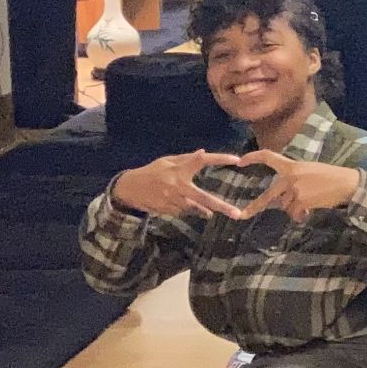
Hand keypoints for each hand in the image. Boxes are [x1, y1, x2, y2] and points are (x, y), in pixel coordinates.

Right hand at [109, 150, 252, 219]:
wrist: (129, 188)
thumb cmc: (153, 171)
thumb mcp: (167, 161)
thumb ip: (186, 159)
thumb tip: (203, 152)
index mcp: (178, 170)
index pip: (201, 161)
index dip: (219, 159)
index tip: (236, 160)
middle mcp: (176, 186)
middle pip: (202, 198)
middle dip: (221, 206)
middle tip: (237, 214)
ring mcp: (171, 201)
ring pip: (195, 209)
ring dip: (205, 210)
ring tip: (220, 213)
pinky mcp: (167, 210)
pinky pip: (184, 212)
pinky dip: (189, 209)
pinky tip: (184, 204)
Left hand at [237, 152, 362, 221]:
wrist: (347, 183)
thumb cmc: (331, 177)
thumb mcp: (310, 171)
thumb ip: (293, 180)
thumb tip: (284, 200)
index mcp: (292, 166)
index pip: (269, 157)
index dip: (253, 157)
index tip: (240, 161)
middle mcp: (290, 177)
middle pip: (268, 195)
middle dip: (255, 207)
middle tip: (242, 215)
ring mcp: (294, 189)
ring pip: (285, 206)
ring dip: (295, 209)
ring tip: (309, 205)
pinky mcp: (301, 201)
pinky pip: (294, 213)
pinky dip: (301, 215)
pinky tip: (310, 211)